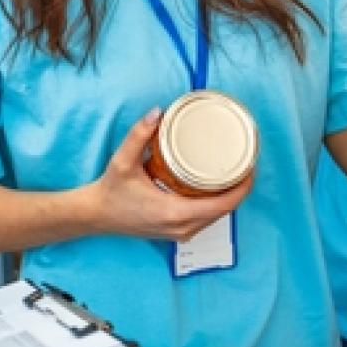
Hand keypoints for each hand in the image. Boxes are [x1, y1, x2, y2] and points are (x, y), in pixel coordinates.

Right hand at [90, 108, 252, 241]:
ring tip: (233, 172)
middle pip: (226, 210)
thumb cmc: (111, 192)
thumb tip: (158, 112)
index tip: (249, 166)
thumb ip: (139, 135)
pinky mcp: (178, 233)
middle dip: (239, 188)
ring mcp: (181, 234)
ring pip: (217, 216)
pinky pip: (206, 219)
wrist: (96, 216)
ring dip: (229, 197)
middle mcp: (182, 228)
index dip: (243, 186)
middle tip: (243, 162)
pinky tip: (217, 188)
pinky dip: (216, 205)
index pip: (224, 204)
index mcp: (175, 213)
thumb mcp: (123, 161)